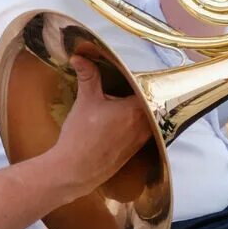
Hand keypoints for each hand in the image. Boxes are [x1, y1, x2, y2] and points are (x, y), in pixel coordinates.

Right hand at [51, 55, 152, 197]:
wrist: (74, 171)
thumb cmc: (80, 136)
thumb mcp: (85, 101)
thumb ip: (88, 77)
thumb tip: (79, 57)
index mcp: (137, 110)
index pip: (150, 89)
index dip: (146, 80)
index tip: (143, 71)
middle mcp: (145, 125)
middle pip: (153, 104)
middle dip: (146, 94)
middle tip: (136, 83)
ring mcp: (141, 140)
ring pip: (150, 119)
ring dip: (143, 110)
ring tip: (132, 99)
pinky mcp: (135, 151)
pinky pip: (144, 132)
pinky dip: (139, 123)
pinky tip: (125, 120)